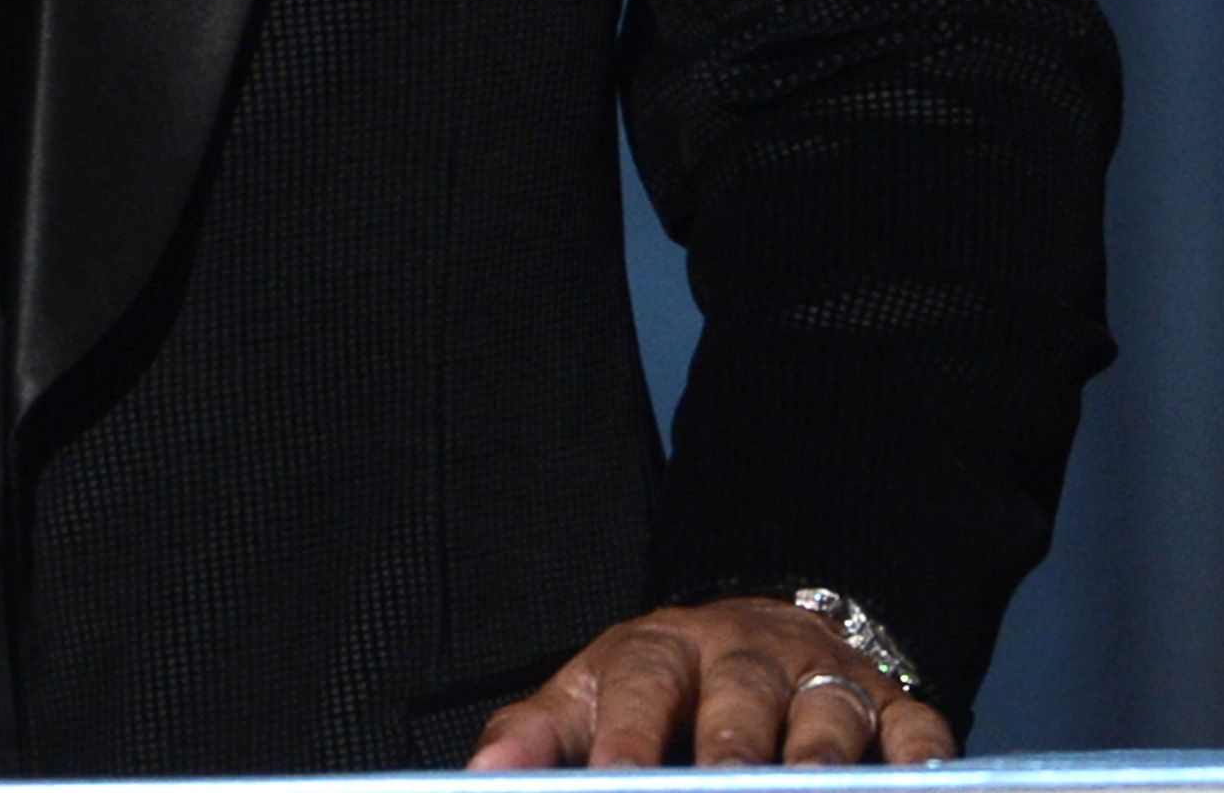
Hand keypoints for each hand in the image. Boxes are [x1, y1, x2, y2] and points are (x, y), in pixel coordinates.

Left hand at [467, 596, 959, 768]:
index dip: (630, 739)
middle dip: (736, 752)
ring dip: (823, 756)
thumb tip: (482, 775)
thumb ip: (538, 733)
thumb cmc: (665, 684)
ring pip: (829, 712)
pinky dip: (919, 760)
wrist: (764, 625)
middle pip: (742, 698)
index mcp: (661, 651)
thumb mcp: (594, 691)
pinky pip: (916, 729)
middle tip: (727, 789)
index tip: (615, 783)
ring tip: (814, 788)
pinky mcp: (896, 706)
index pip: (642, 687)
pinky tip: (916, 783)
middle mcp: (745, 657)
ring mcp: (823, 677)